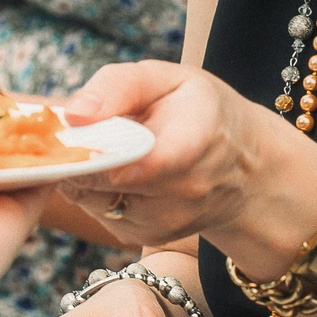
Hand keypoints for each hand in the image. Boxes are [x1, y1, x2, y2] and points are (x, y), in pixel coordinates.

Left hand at [54, 61, 316, 275]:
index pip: (145, 162)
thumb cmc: (198, 110)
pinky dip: (95, 192)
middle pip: (104, 178)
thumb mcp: (168, 79)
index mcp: (196, 140)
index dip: (103, 152)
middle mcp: (186, 190)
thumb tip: (73, 115)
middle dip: (79, 153)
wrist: (242, 166)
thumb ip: (118, 86)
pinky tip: (116, 171)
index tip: (77, 129)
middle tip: (77, 129)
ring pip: (91, 198)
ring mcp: (168, 220)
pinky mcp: (148, 238)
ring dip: (84, 172)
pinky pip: (98, 212)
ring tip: (105, 147)